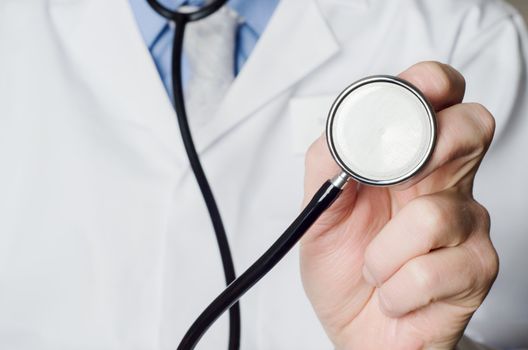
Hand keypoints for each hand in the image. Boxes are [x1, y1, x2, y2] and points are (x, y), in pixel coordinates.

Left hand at [300, 62, 498, 349]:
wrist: (354, 329)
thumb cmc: (342, 267)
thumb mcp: (319, 211)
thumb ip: (327, 163)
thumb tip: (345, 131)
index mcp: (408, 160)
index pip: (437, 98)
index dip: (428, 84)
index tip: (403, 97)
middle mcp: (445, 182)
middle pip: (472, 125)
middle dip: (425, 149)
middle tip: (389, 185)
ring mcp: (466, 225)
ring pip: (433, 214)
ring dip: (382, 254)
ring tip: (373, 269)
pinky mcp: (476, 270)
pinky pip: (433, 271)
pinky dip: (396, 290)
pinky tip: (393, 295)